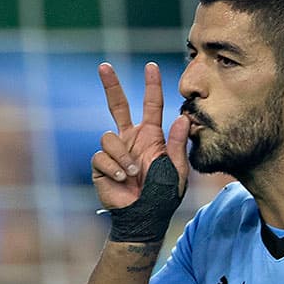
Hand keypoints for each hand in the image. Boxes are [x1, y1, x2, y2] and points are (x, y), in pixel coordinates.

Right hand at [91, 61, 189, 210]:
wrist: (144, 217)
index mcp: (151, 137)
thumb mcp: (177, 170)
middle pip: (117, 106)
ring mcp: (115, 151)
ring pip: (109, 137)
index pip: (151, 106)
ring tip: (134, 174)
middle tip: (104, 65)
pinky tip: (123, 180)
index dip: (151, 86)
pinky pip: (101, 156)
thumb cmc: (163, 196)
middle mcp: (131, 139)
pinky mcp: (100, 164)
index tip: (152, 66)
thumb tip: (183, 118)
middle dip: (111, 85)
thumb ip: (178, 145)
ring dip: (123, 157)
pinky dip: (114, 168)